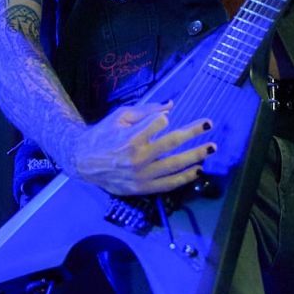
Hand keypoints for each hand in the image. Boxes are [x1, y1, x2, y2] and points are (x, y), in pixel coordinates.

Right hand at [64, 99, 215, 196]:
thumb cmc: (102, 135)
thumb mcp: (120, 116)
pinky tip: (198, 170)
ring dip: (196, 157)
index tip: (169, 117)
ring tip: (211, 149)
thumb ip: (146, 110)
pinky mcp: (141, 188)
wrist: (83, 162)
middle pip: (172, 143)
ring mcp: (141, 175)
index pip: (159, 124)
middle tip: (209, 125)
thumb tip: (171, 106)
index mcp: (130, 138)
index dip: (166, 119)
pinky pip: (168, 184)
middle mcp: (137, 158)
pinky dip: (185, 178)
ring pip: (175, 166)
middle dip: (193, 133)